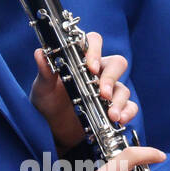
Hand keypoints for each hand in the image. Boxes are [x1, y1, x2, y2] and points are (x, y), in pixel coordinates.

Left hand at [29, 31, 136, 150]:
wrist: (53, 128)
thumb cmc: (47, 102)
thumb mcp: (42, 87)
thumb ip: (45, 72)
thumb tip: (39, 53)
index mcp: (80, 61)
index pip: (94, 43)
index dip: (95, 50)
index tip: (91, 67)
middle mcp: (97, 72)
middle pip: (116, 63)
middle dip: (111, 77)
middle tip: (102, 93)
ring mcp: (107, 90)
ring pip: (123, 87)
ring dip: (118, 101)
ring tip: (111, 115)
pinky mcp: (114, 107)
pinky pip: (130, 106)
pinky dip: (128, 112)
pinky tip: (119, 119)